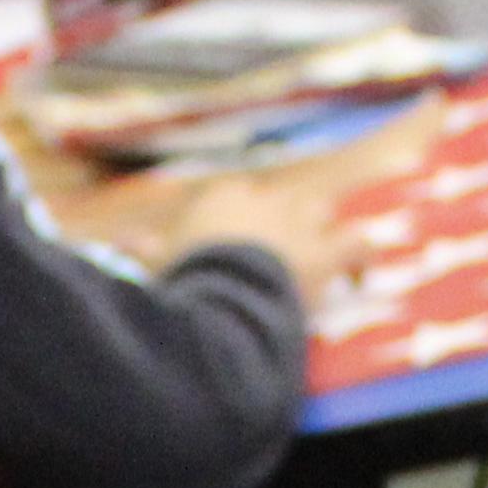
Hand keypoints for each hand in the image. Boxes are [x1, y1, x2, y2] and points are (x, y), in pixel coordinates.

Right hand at [164, 163, 353, 294]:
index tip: (237, 240)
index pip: (237, 197)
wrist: (220, 291)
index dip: (241, 220)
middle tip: (285, 246)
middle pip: (282, 200)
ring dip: (323, 232)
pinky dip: (362, 255)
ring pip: (320, 212)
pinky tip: (362, 271)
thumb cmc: (181, 279)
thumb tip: (124, 245)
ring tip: (331, 254)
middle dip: (286, 219)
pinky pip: (358, 242)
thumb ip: (145, 252)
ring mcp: (298, 223)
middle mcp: (263, 201)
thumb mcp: (157, 263)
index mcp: (221, 199)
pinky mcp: (325, 252)